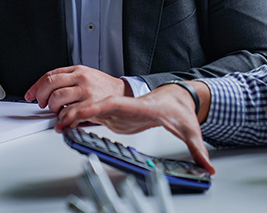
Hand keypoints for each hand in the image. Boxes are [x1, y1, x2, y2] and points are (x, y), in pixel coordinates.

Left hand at [25, 65, 130, 113]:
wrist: (122, 93)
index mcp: (77, 70)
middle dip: (41, 96)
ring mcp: (85, 90)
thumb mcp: (86, 75)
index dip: (36, 86)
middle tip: (42, 103)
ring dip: (52, 107)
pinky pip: (69, 111)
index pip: (49, 75)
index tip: (31, 95)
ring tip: (57, 110)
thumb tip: (45, 89)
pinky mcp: (90, 103)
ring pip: (57, 97)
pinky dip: (63, 117)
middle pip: (50, 84)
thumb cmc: (103, 87)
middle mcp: (80, 78)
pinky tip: (64, 119)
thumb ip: (68, 80)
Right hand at [55, 82, 214, 173]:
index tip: (83, 111)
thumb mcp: (191, 130)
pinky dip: (80, 119)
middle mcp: (126, 106)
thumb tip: (208, 166)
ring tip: (59, 125)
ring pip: (92, 109)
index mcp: (141, 107)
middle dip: (78, 111)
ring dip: (75, 114)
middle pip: (98, 106)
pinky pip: (94, 115)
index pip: (116, 104)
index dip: (98, 107)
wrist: (176, 99)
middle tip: (61, 122)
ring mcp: (119, 110)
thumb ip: (199, 150)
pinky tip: (68, 125)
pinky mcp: (116, 116)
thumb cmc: (179, 111)